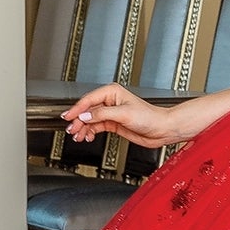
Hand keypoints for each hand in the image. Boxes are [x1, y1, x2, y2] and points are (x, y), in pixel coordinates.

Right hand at [61, 85, 179, 149]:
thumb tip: (85, 116)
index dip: (77, 109)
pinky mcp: (113, 123)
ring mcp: (111, 113)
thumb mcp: (123, 114)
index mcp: (112, 92)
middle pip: (87, 111)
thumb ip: (102, 114)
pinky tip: (87, 136)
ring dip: (83, 128)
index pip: (88, 100)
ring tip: (78, 136)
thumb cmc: (149, 117)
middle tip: (71, 130)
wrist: (161, 129)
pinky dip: (90, 132)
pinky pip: (96, 126)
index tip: (68, 116)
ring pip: (90, 120)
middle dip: (78, 121)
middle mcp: (110, 101)